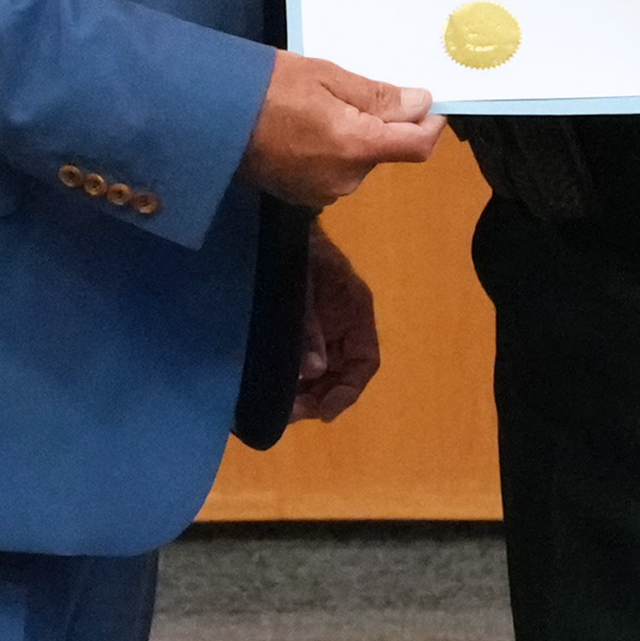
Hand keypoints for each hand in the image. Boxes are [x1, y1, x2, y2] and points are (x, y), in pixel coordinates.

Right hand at [242, 48, 441, 208]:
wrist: (207, 117)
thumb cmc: (266, 86)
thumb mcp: (326, 76)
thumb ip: (378, 97)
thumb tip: (422, 104)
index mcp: (357, 147)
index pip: (418, 146)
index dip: (431, 123)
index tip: (428, 102)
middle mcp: (346, 180)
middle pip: (385, 151)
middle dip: (381, 124)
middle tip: (351, 91)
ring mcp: (323, 193)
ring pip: (359, 161)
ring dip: (354, 137)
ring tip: (320, 107)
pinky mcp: (302, 196)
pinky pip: (334, 171)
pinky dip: (330, 150)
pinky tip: (304, 129)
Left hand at [290, 227, 384, 423]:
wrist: (276, 227)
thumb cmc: (297, 251)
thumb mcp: (303, 285)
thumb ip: (308, 327)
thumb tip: (313, 371)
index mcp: (356, 312)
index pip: (364, 362)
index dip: (348, 391)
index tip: (324, 411)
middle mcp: (344, 328)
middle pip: (342, 375)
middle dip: (321, 398)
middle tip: (293, 413)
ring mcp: (323, 331)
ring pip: (322, 375)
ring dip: (306, 394)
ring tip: (281, 408)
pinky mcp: (301, 333)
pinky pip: (302, 364)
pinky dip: (292, 381)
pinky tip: (274, 391)